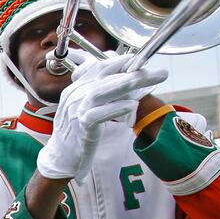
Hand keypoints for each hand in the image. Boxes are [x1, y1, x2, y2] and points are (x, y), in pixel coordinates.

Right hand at [37, 52, 167, 179]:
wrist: (60, 158)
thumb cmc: (77, 133)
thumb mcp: (88, 108)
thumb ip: (105, 95)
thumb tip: (132, 85)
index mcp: (77, 88)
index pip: (100, 67)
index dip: (122, 61)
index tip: (143, 60)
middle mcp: (74, 95)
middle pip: (105, 76)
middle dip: (134, 71)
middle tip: (159, 72)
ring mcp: (76, 110)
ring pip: (100, 91)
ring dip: (125, 84)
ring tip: (145, 80)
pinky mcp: (80, 127)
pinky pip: (98, 114)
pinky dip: (115, 108)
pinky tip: (131, 105)